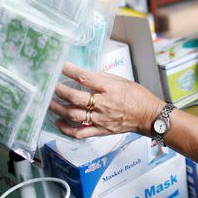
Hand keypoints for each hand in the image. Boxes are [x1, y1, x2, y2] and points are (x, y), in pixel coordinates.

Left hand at [50, 62, 164, 139]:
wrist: (149, 116)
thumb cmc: (138, 96)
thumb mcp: (122, 81)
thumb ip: (103, 78)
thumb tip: (85, 74)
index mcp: (110, 88)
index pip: (85, 77)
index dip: (70, 70)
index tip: (60, 65)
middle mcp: (103, 104)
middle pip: (75, 97)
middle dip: (59, 90)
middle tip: (50, 85)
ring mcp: (101, 119)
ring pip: (73, 115)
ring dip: (58, 108)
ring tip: (49, 103)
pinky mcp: (100, 131)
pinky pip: (80, 132)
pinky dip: (66, 129)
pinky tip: (59, 123)